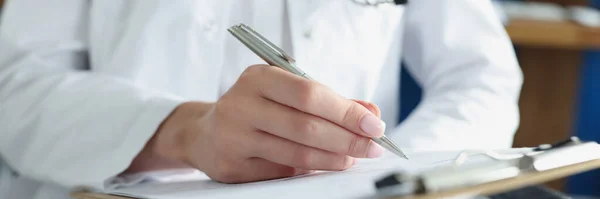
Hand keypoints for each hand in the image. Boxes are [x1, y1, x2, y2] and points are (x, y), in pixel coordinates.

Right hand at [143, 65, 386, 182]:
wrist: (206, 133)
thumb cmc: (257, 108)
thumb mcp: (287, 93)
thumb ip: (328, 101)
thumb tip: (371, 114)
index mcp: (258, 78)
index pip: (309, 93)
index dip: (345, 111)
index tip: (374, 124)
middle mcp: (242, 105)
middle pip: (305, 126)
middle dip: (347, 138)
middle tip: (372, 146)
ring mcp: (234, 137)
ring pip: (296, 153)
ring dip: (333, 158)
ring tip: (353, 157)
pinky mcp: (233, 166)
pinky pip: (282, 171)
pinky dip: (310, 170)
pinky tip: (326, 165)